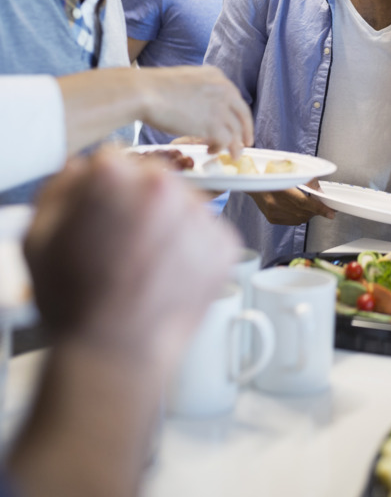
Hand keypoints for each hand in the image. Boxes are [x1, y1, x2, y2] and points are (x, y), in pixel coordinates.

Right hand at [24, 150, 240, 371]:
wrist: (118, 354)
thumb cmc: (77, 302)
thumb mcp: (39, 236)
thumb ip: (61, 188)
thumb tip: (82, 170)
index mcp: (115, 177)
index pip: (115, 163)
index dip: (105, 192)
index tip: (104, 215)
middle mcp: (164, 188)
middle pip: (153, 181)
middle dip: (139, 206)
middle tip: (124, 246)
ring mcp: (199, 215)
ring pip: (183, 206)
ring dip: (168, 226)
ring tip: (146, 266)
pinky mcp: (224, 243)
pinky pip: (206, 234)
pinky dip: (192, 251)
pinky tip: (169, 275)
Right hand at [141, 66, 253, 155]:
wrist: (145, 92)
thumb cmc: (154, 87)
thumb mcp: (185, 81)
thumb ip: (199, 90)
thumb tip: (202, 105)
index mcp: (217, 76)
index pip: (235, 98)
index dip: (239, 114)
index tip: (239, 124)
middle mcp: (224, 89)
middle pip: (243, 114)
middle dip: (246, 131)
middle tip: (246, 143)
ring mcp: (220, 107)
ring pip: (236, 131)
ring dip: (234, 145)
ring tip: (231, 154)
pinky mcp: (214, 125)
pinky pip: (226, 142)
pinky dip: (220, 149)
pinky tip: (211, 151)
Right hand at [248, 181, 334, 224]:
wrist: (252, 181)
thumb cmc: (271, 173)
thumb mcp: (289, 171)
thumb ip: (307, 181)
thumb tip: (320, 191)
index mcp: (280, 189)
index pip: (305, 202)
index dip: (320, 209)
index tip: (331, 213)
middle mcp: (275, 203)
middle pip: (304, 212)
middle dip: (316, 210)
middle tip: (323, 206)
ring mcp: (273, 213)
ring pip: (299, 219)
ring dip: (308, 213)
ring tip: (310, 205)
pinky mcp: (272, 218)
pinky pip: (292, 221)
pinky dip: (300, 216)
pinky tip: (299, 209)